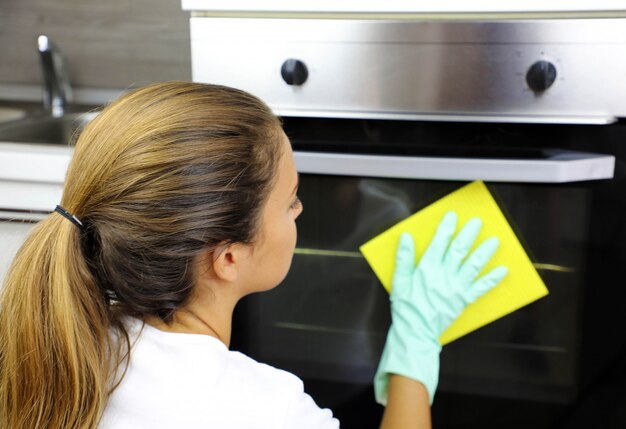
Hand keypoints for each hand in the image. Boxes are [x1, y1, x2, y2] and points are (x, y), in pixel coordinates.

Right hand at [374, 211, 507, 404]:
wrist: (415, 332)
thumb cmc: (406, 308)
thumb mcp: (399, 281)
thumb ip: (403, 258)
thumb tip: (406, 237)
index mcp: (427, 269)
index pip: (439, 243)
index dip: (446, 228)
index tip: (453, 216)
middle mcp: (443, 275)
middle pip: (459, 250)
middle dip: (469, 234)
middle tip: (478, 222)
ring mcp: (455, 288)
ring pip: (473, 265)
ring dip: (484, 252)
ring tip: (494, 241)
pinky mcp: (463, 300)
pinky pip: (480, 288)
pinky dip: (492, 279)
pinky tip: (502, 271)